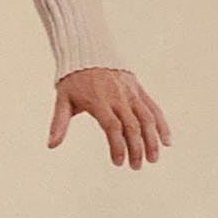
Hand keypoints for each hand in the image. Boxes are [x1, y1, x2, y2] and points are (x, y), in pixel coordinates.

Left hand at [47, 68, 170, 168]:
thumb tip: (51, 145)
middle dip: (136, 148)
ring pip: (147, 118)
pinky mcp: (138, 89)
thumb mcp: (62, 99)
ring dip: (152, 139)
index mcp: (99, 101)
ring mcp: (130, 92)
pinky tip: (166, 140)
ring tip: (153, 159)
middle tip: (135, 166)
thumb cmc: (73, 79)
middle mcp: (118, 97)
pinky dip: (161, 124)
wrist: (87, 51)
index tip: (118, 162)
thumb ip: (58, 123)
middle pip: (132, 125)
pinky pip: (153, 107)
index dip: (117, 146)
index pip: (112, 127)